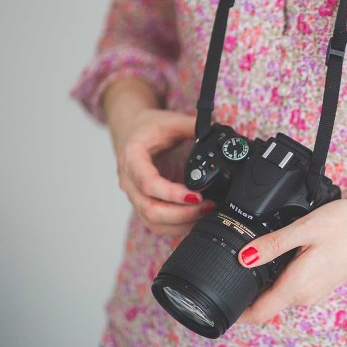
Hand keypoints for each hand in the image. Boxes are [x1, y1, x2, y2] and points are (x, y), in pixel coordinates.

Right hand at [110, 107, 214, 235]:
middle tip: (208, 206)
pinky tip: (196, 219)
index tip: (196, 196)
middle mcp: (129, 181)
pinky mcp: (142, 205)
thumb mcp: (171, 120)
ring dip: (181, 222)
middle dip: (182, 213)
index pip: (148, 183)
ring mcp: (134, 196)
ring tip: (206, 212)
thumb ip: (193, 126)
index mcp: (132, 158)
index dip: (172, 194)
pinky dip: (177, 226)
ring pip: (153, 221)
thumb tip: (217, 131)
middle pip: (150, 210)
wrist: (132, 131)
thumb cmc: (150, 127)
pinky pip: (157, 224)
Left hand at [235, 199, 346, 323]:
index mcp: (297, 287)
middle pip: (267, 303)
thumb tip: (243, 257)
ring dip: (265, 280)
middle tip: (230, 264)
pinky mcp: (324, 281)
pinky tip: (281, 251)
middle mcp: (306, 295)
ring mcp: (317, 290)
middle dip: (247, 290)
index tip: (219, 301)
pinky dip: (281, 274)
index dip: (236, 313)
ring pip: (280, 292)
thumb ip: (272, 245)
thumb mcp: (305, 229)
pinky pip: (294, 284)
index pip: (259, 315)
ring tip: (254, 253)